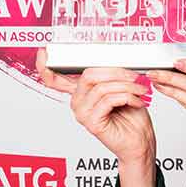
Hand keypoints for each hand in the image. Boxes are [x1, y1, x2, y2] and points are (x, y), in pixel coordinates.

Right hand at [35, 48, 156, 164]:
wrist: (140, 142)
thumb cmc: (132, 116)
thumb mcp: (120, 87)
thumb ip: (108, 69)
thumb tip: (101, 45)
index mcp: (80, 92)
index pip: (54, 79)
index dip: (45, 66)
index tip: (44, 52)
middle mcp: (77, 102)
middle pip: (88, 75)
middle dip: (115, 71)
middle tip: (134, 76)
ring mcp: (82, 113)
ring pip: (102, 87)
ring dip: (127, 86)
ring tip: (141, 90)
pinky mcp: (92, 122)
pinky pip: (109, 100)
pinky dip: (128, 97)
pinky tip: (137, 102)